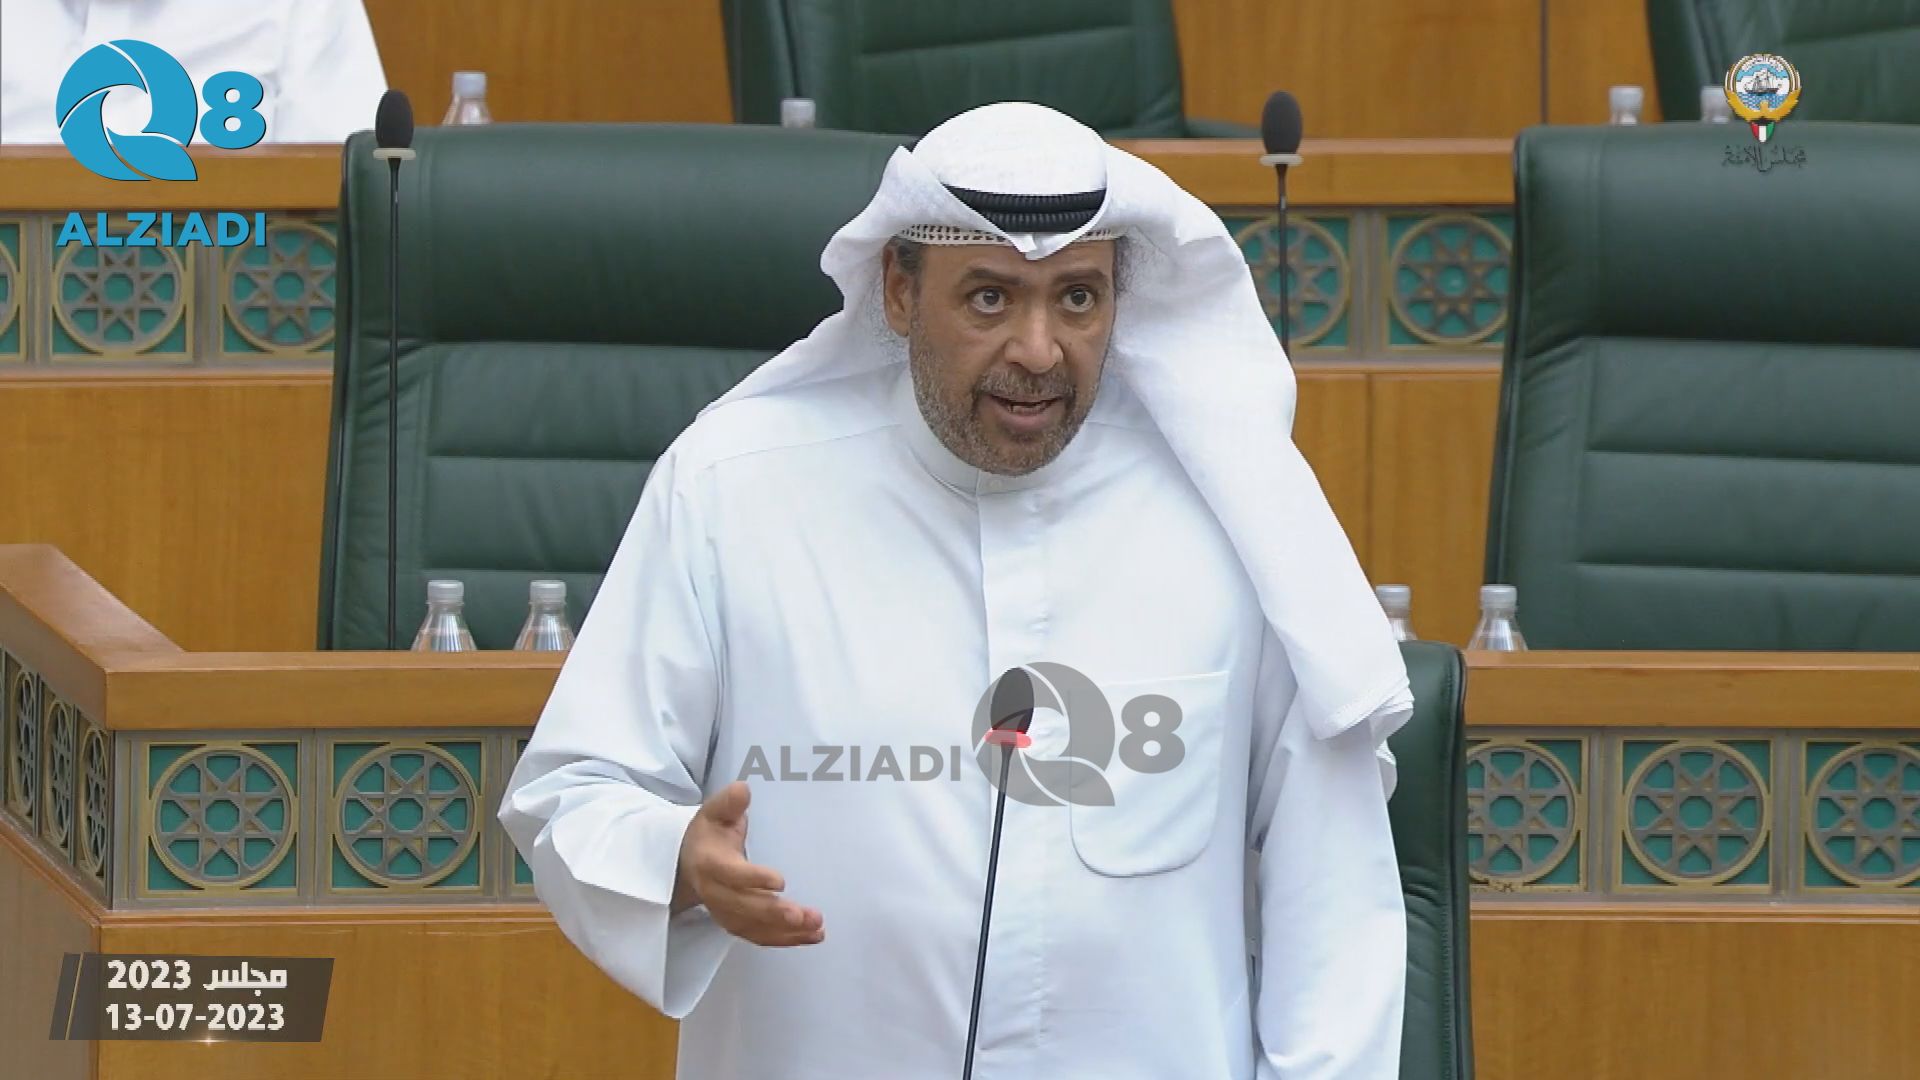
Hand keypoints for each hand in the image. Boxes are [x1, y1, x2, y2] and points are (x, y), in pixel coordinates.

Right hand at [673, 781, 824, 946]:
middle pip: (744, 908)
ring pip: (754, 928)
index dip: (753, 880)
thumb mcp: (713, 812)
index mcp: (709, 863)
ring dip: (785, 932)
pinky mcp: (738, 924)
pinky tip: (813, 936)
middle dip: (774, 914)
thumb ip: (728, 802)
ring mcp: (725, 912)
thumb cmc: (709, 834)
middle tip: (804, 915)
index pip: (731, 875)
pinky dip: (786, 940)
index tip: (780, 881)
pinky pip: (760, 937)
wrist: (688, 863)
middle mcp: (715, 893)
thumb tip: (743, 790)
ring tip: (816, 927)